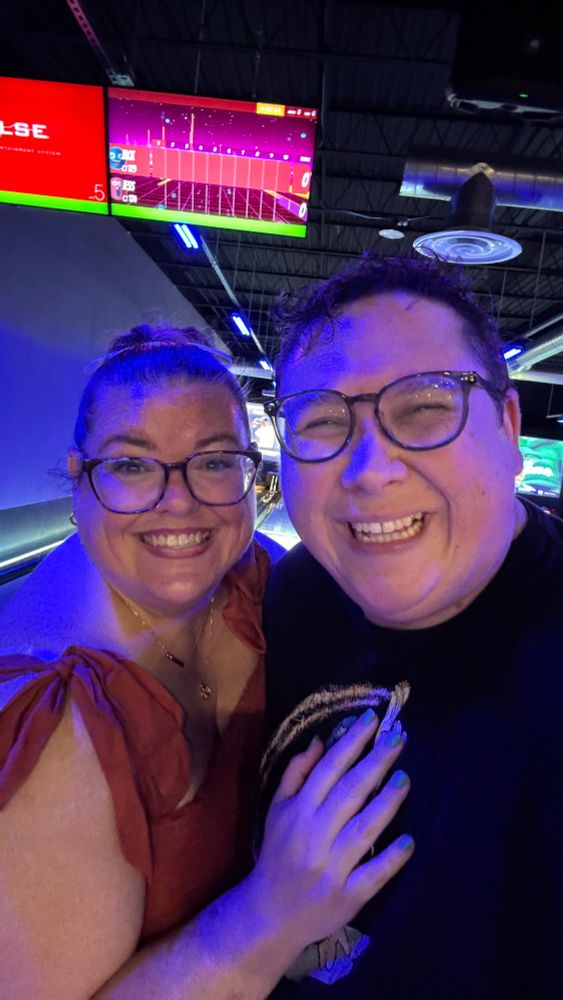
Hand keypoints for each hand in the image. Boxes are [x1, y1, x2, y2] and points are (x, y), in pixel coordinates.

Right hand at [247, 709, 412, 952]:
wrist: (269, 914)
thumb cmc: (277, 854)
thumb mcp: (276, 809)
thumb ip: (296, 773)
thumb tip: (321, 740)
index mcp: (296, 811)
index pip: (328, 769)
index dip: (351, 741)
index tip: (372, 719)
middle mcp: (314, 836)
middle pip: (350, 792)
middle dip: (376, 762)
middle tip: (398, 739)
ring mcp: (332, 867)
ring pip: (364, 829)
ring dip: (387, 803)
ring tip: (405, 779)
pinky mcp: (347, 896)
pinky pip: (373, 874)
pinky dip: (391, 858)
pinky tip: (409, 840)